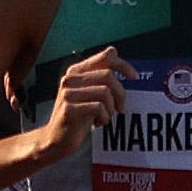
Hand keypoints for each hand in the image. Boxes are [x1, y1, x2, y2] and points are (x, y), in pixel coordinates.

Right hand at [36, 46, 129, 160]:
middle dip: (120, 93)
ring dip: (111, 108)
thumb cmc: (77, 116)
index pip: (105, 58)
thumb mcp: (89, 92)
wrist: (56, 140)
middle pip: (108, 76)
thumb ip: (99, 74)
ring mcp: (67, 94)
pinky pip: (98, 108)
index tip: (135, 78)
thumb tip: (113, 50)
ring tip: (106, 117)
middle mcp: (70, 79)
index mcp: (76, 71)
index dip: (123, 65)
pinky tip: (98, 123)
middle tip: (121, 108)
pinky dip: (104, 117)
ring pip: (105, 92)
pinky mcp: (69, 109)